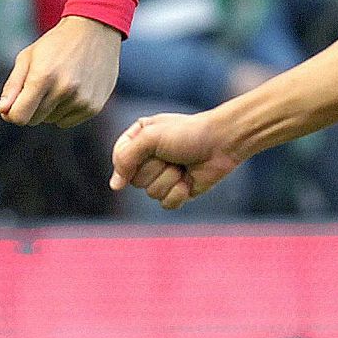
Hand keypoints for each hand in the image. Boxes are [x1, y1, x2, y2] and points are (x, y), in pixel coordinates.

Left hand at [0, 15, 120, 128]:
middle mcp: (64, 90)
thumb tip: (1, 111)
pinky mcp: (93, 106)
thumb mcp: (28, 57)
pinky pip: (67, 122)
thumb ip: (13, 86)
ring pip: (51, 120)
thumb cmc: (56, 44)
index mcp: (43, 76)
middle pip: (34, 120)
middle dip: (31, 108)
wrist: (95, 31)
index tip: (13, 104)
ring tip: (60, 82)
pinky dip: (65, 111)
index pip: (19, 116)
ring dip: (49, 108)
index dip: (12, 113)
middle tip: (40, 86)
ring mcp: (81, 100)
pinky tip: (72, 90)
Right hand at [110, 111, 240, 209]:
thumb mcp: (151, 137)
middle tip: (172, 156)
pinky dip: (178, 193)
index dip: (130, 161)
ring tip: (183, 165)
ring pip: (151, 193)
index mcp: (139, 139)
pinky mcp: (177, 191)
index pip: (119, 159)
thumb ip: (126, 158)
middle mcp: (148, 158)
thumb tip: (115, 186)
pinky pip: (166, 204)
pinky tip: (189, 180)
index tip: (148, 152)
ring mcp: (162, 176)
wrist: (222, 143)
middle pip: (135, 180)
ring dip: (170, 179)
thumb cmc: (188, 133)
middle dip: (155, 169)